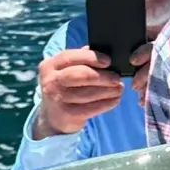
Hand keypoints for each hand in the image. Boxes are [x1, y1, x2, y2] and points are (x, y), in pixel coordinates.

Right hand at [33, 40, 151, 137]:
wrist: (53, 117)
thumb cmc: (65, 88)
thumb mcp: (65, 72)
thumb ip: (80, 60)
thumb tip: (104, 52)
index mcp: (49, 65)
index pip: (70, 56)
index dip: (91, 57)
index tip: (108, 61)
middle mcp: (50, 81)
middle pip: (81, 74)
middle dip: (103, 76)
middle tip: (117, 78)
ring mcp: (57, 98)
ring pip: (88, 92)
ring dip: (108, 90)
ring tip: (119, 89)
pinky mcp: (66, 113)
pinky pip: (91, 108)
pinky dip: (106, 103)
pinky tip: (115, 100)